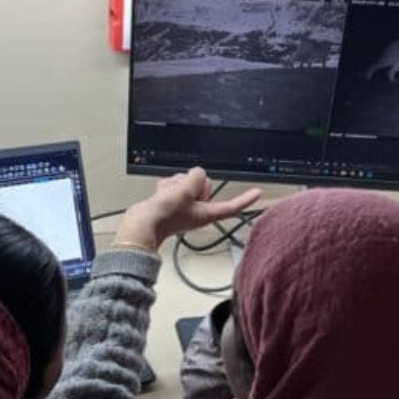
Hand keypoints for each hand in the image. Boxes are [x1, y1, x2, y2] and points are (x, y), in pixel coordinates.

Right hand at [114, 168, 261, 250]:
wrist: (141, 225)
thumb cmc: (164, 216)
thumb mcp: (185, 191)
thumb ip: (196, 178)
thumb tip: (197, 174)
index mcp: (207, 213)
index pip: (232, 205)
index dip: (245, 199)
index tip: (257, 193)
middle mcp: (198, 209)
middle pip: (204, 184)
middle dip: (191, 183)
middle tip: (180, 195)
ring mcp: (184, 205)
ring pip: (187, 181)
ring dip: (176, 184)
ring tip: (167, 198)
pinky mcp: (171, 201)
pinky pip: (174, 184)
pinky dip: (166, 186)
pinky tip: (160, 196)